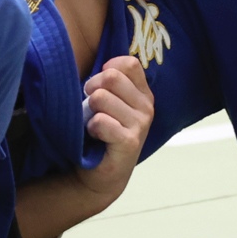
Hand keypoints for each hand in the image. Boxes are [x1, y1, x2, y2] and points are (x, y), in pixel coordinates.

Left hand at [74, 56, 155, 207]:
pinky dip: (91, 128)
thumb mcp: (111, 102)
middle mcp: (147, 107)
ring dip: (89, 111)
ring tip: (94, 123)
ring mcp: (141, 124)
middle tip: (90, 105)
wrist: (102, 174)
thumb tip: (102, 63)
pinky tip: (96, 137)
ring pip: (101, 98)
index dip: (107, 69)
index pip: (128, 63)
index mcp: (143, 94)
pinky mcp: (130, 141)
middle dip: (92, 88)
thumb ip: (111, 81)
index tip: (99, 86)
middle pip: (111, 77)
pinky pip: (100, 121)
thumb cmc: (103, 133)